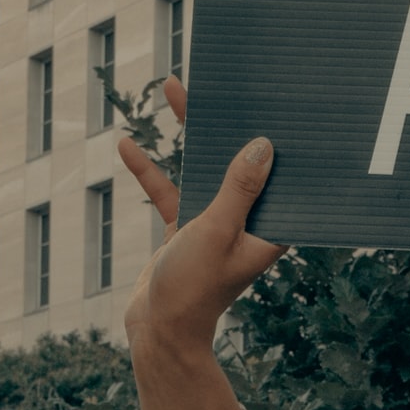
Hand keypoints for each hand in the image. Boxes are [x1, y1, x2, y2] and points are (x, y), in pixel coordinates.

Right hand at [120, 78, 285, 355]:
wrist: (158, 331)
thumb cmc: (194, 288)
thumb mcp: (216, 230)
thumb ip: (236, 188)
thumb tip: (262, 146)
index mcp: (269, 226)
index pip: (281, 172)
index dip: (282, 136)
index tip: (278, 97)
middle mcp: (249, 221)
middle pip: (240, 160)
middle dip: (229, 120)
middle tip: (222, 77)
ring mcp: (216, 223)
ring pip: (203, 167)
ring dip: (187, 133)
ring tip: (172, 89)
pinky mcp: (186, 230)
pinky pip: (170, 190)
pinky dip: (150, 170)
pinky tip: (127, 145)